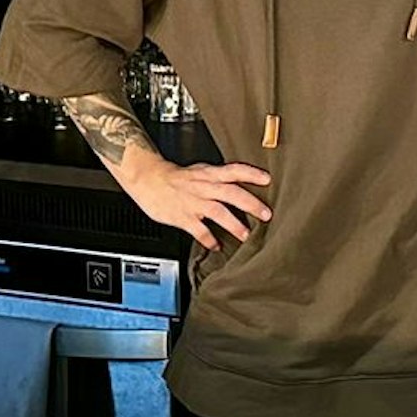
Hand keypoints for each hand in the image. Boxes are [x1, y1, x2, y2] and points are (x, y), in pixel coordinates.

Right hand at [119, 158, 272, 250]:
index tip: (267, 179)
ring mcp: (193, 202)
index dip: (251, 173)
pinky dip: (208, 239)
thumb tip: (244, 181)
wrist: (149, 180)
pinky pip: (198, 230)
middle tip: (266, 214)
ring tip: (245, 235)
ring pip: (217, 212)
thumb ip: (221, 177)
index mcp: (210, 174)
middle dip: (250, 203)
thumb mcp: (201, 170)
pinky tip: (216, 245)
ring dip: (233, 224)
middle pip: (231, 193)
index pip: (234, 170)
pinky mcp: (182, 217)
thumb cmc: (178, 177)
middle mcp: (204, 187)